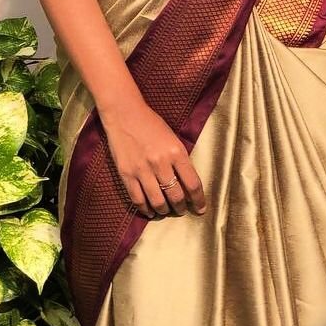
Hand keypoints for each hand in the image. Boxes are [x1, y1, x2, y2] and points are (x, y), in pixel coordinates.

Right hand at [100, 96, 206, 219]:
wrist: (124, 114)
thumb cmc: (151, 124)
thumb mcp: (173, 138)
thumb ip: (180, 160)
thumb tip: (187, 183)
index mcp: (176, 152)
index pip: (192, 184)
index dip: (198, 200)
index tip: (200, 209)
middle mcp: (161, 163)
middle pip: (176, 196)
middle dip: (181, 208)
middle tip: (182, 210)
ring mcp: (142, 170)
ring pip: (158, 202)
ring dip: (165, 210)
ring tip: (166, 210)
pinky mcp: (127, 174)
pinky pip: (138, 200)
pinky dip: (146, 209)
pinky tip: (150, 211)